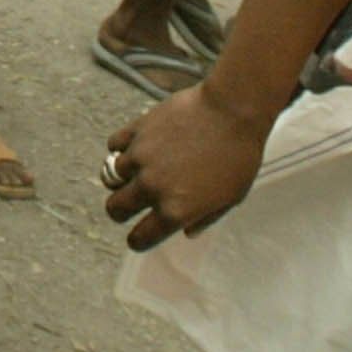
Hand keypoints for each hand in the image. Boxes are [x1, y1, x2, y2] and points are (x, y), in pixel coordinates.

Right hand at [102, 82, 273, 250]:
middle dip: (120, 211)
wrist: (233, 111)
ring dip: (123, 176)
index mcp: (175, 210)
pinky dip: (120, 148)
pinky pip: (114, 145)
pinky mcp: (136, 130)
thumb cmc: (239, 156)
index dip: (138, 240)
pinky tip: (136, 146)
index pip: (140, 238)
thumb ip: (204, 218)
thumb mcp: (231, 198)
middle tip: (129, 204)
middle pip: (114, 209)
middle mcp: (152, 187)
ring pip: (112, 176)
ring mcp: (140, 157)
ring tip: (138, 169)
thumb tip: (186, 232)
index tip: (139, 236)